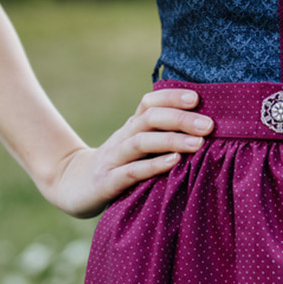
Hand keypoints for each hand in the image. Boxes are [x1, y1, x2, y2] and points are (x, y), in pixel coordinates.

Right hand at [42, 88, 213, 218]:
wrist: (73, 186)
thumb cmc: (118, 165)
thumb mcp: (137, 146)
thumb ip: (161, 135)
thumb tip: (204, 126)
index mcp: (132, 127)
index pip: (149, 103)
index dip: (171, 97)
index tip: (198, 97)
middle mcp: (122, 138)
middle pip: (150, 118)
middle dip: (181, 119)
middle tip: (209, 124)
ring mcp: (113, 159)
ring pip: (142, 142)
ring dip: (171, 140)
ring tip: (198, 143)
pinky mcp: (107, 182)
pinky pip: (132, 171)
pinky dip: (154, 166)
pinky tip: (174, 162)